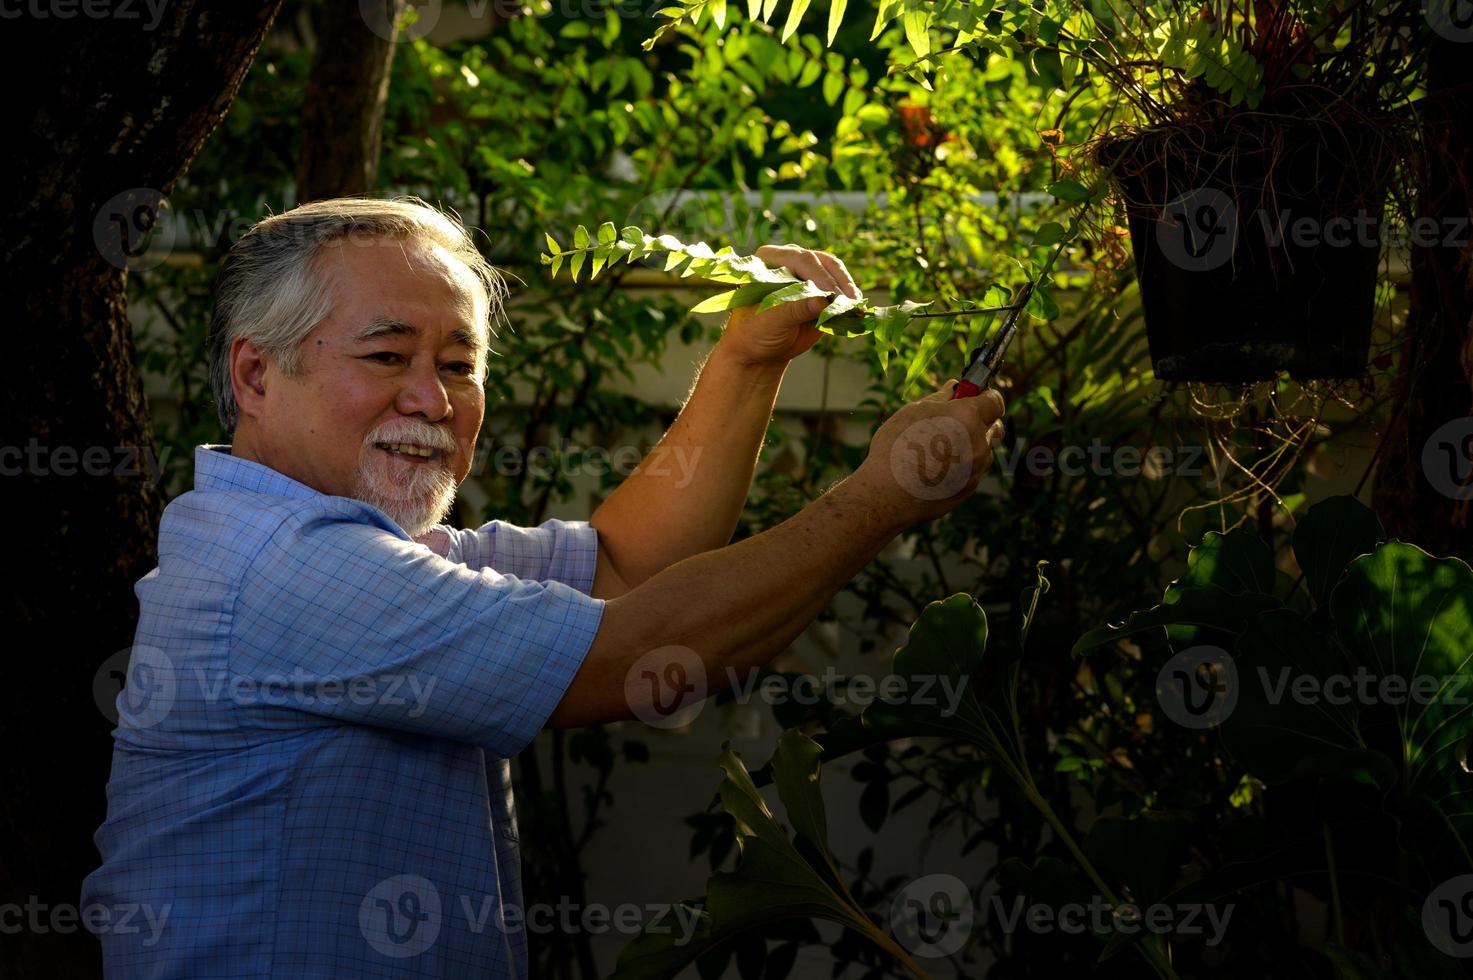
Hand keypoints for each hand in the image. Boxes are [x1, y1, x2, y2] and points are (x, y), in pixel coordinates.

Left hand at [717, 245, 863, 367]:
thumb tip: (822, 302)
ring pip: (835, 271)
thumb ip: (793, 311)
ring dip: (847, 289)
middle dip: (837, 283)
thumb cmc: (755, 333)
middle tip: (850, 302)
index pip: (799, 259)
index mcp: (769, 259)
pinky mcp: (822, 288)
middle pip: (821, 262)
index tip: (833, 295)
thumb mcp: (769, 323)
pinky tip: (858, 310)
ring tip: (857, 307)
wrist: (760, 350)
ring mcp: (808, 272)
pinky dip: (850, 298)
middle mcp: (789, 259)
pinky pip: (840, 287)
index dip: (819, 276)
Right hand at [853, 380, 1006, 526]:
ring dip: (970, 445)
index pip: (995, 400)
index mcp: (967, 417)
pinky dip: (961, 466)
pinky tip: (935, 469)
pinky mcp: (969, 489)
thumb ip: (941, 398)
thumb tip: (954, 388)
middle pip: (994, 426)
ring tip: (937, 450)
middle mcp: (979, 443)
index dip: (985, 397)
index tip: (972, 397)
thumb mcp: (914, 412)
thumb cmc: (896, 446)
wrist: (886, 494)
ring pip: (983, 450)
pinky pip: (973, 470)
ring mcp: (976, 469)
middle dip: (980, 421)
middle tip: (954, 422)